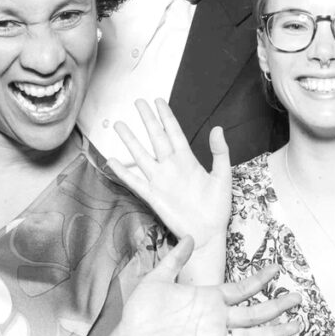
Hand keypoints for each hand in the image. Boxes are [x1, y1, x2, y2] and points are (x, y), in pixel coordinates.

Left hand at [105, 236, 301, 335]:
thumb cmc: (141, 313)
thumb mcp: (158, 278)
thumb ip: (175, 259)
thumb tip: (190, 237)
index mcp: (208, 298)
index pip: (241, 289)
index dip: (259, 279)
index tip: (276, 269)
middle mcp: (216, 318)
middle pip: (254, 311)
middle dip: (277, 305)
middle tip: (298, 296)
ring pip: (251, 334)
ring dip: (274, 330)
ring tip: (296, 325)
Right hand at [109, 99, 229, 252]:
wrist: (208, 234)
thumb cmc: (218, 207)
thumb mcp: (223, 176)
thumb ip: (220, 152)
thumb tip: (217, 128)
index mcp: (188, 160)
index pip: (174, 132)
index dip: (166, 116)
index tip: (158, 101)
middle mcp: (171, 166)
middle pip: (156, 137)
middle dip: (147, 120)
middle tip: (137, 101)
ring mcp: (160, 180)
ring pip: (141, 155)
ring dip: (130, 140)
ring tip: (119, 125)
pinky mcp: (153, 196)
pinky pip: (135, 181)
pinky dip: (122, 172)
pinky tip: (111, 161)